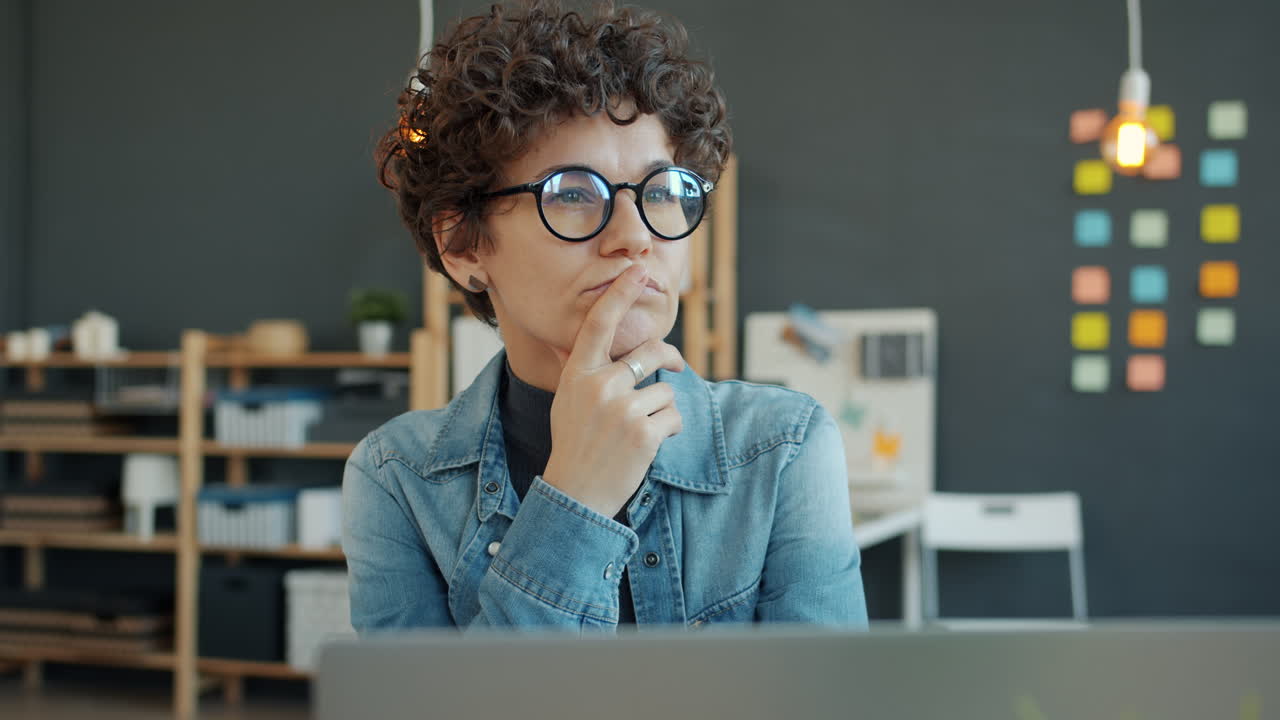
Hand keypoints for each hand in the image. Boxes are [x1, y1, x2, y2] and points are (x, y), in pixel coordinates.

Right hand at [542, 264, 685, 517]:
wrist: (575, 494)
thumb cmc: (575, 445)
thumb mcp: (568, 401)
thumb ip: (584, 372)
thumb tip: (587, 344)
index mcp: (577, 374)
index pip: (599, 323)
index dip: (619, 294)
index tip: (637, 270)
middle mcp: (598, 385)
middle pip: (651, 352)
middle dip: (670, 358)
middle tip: (675, 366)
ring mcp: (621, 409)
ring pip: (665, 390)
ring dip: (661, 410)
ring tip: (638, 432)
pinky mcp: (643, 432)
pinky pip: (674, 416)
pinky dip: (668, 431)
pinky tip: (646, 447)